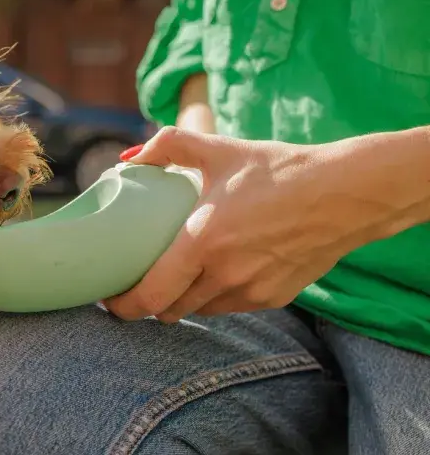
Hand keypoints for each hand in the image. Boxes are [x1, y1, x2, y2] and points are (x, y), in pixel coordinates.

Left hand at [102, 127, 411, 322]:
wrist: (347, 193)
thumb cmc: (279, 169)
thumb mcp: (220, 149)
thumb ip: (168, 145)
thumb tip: (128, 158)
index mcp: (203, 242)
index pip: (149, 297)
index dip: (123, 306)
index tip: (109, 299)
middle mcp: (224, 275)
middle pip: (169, 311)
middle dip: (148, 303)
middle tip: (136, 284)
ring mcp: (251, 292)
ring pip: (199, 311)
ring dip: (182, 301)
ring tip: (172, 278)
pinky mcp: (274, 298)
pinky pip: (230, 307)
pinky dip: (215, 297)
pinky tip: (212, 275)